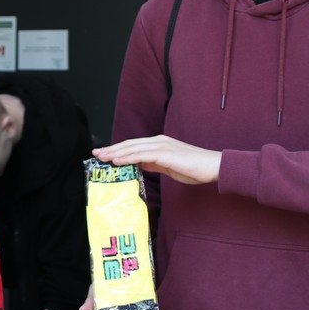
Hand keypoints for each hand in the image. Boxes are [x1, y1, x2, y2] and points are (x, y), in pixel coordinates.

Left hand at [92, 135, 220, 185]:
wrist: (213, 167)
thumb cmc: (194, 168)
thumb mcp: (169, 166)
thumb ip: (154, 164)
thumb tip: (140, 165)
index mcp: (159, 143)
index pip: (133, 145)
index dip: (117, 149)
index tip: (104, 154)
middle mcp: (159, 141)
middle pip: (129, 144)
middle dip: (111, 149)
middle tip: (96, 154)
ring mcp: (162, 146)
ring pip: (133, 148)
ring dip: (115, 152)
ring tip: (101, 157)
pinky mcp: (165, 153)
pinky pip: (142, 155)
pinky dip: (127, 157)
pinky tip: (117, 161)